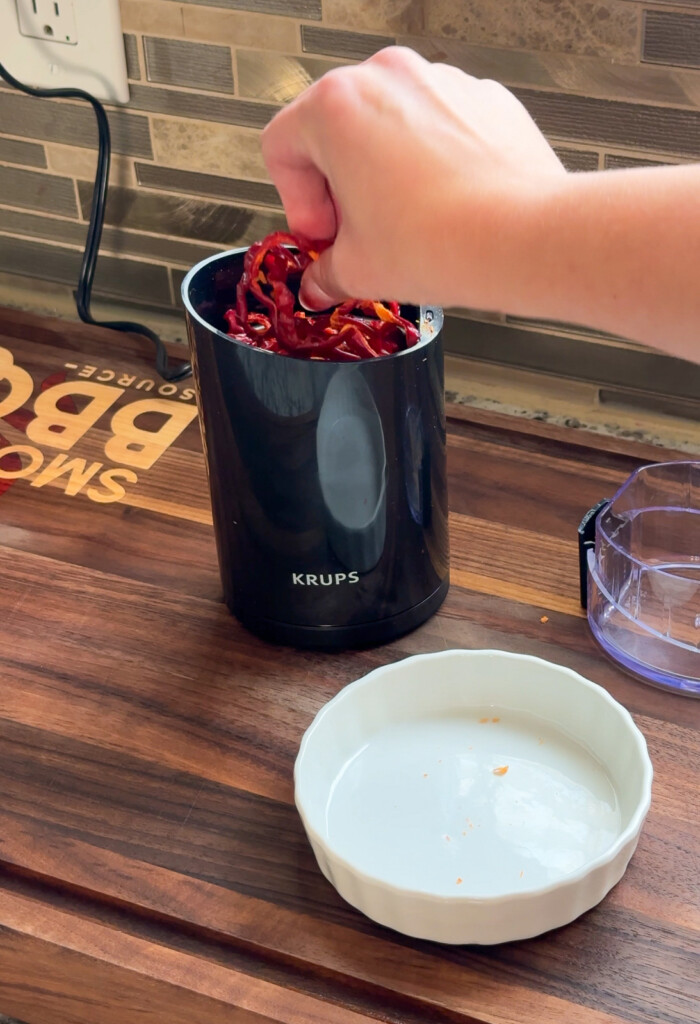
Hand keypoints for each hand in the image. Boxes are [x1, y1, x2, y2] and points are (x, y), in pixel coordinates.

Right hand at [261, 46, 565, 310]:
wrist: (523, 238)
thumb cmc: (442, 242)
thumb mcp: (359, 270)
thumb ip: (326, 273)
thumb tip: (320, 282)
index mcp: (336, 107)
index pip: (282, 148)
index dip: (296, 203)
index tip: (322, 237)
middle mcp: (386, 77)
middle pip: (334, 131)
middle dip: (338, 187)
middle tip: (356, 234)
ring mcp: (440, 82)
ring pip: (389, 127)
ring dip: (384, 173)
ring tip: (405, 225)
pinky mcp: (483, 99)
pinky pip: (437, 129)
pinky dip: (432, 165)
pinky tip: (443, 209)